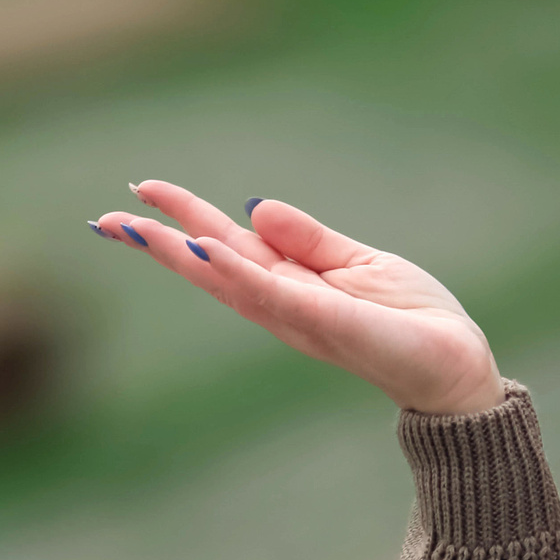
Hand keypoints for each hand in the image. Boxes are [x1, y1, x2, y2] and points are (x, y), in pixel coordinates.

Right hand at [94, 181, 502, 416]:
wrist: (455, 367)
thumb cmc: (412, 319)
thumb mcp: (358, 263)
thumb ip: (308, 239)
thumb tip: (257, 206)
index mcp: (289, 281)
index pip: (225, 244)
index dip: (183, 217)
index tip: (142, 192)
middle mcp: (282, 301)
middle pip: (210, 264)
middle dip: (157, 242)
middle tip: (104, 219)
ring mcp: (299, 314)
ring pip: (228, 278)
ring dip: (182, 253)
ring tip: (137, 227)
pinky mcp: (327, 321)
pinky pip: (275, 293)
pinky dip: (238, 273)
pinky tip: (205, 250)